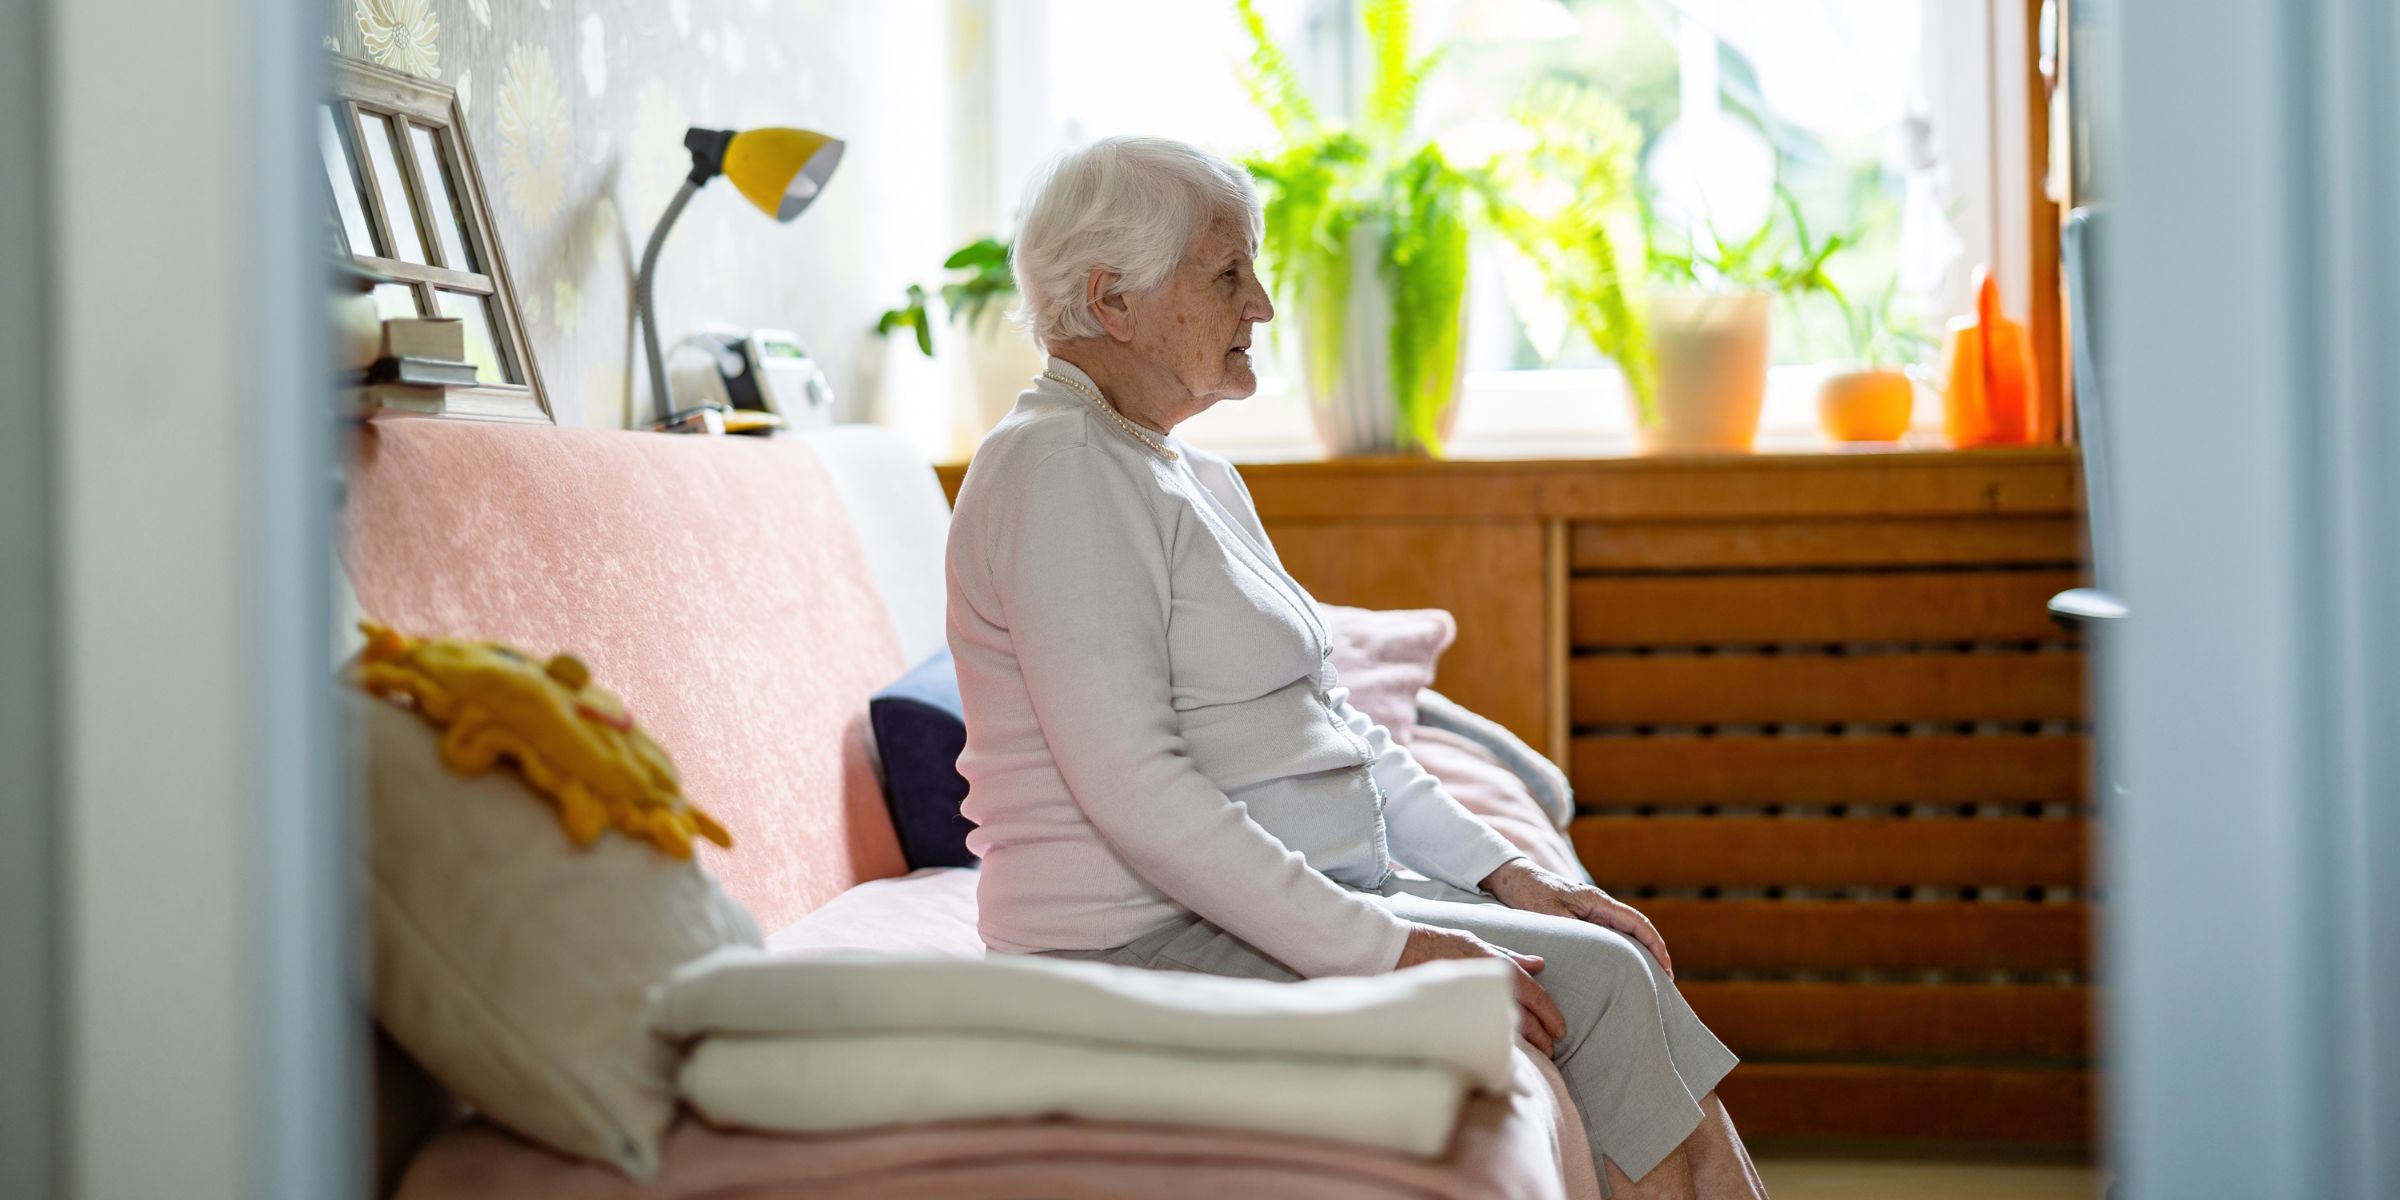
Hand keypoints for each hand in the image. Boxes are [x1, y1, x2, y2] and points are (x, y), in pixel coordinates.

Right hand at [1396, 923, 1565, 1055]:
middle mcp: (1491, 987)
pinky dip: (1500, 1046)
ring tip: (1537, 1059)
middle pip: (1527, 1020)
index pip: (1536, 996)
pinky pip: (1485, 1036)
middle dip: (1543, 1038)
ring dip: (1527, 1048)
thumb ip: (1512, 958)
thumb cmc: (1442, 944)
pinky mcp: (1458, 1017)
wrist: (1403, 950)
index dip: (1551, 1016)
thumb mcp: (1481, 944)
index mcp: (1501, 968)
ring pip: (1509, 1032)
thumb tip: (1540, 964)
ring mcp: (1474, 1003)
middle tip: (1552, 1051)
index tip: (1560, 1031)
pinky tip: (1506, 1056)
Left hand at [1480, 859, 1673, 979]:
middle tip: (1664, 980)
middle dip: (1653, 952)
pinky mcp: (1580, 916)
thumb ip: (1572, 930)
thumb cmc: (1527, 892)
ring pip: (1623, 932)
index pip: (1637, 923)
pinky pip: (1608, 934)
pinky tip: (1619, 965)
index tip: (1666, 969)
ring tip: (1648, 977)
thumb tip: (1596, 951)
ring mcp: (1590, 911)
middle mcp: (1598, 905)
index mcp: (1597, 901)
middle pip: (1636, 929)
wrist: (1509, 876)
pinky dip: (1620, 949)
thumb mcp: (1548, 913)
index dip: (1656, 945)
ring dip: (1638, 952)